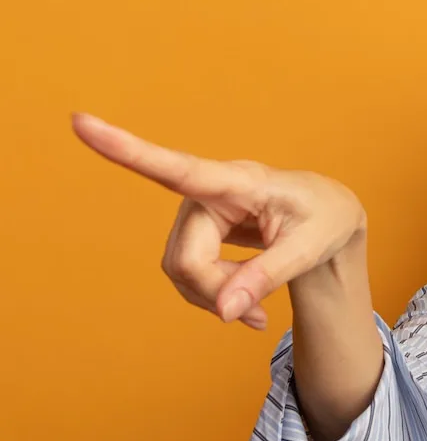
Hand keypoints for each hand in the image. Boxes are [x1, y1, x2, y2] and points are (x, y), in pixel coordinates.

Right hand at [71, 112, 365, 329]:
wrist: (331, 217)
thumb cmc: (325, 220)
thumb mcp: (309, 250)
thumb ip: (266, 277)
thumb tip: (223, 312)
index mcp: (239, 181)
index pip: (179, 169)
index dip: (127, 149)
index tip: (80, 122)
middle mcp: (209, 193)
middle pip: (185, 257)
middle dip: (216, 292)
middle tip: (260, 318)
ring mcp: (200, 213)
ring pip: (181, 270)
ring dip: (215, 299)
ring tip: (259, 313)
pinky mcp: (199, 232)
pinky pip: (189, 274)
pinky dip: (215, 298)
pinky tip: (247, 307)